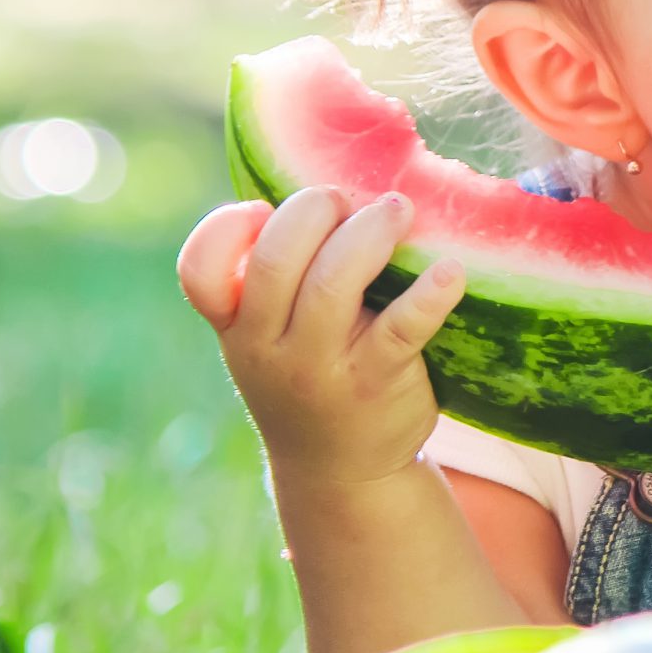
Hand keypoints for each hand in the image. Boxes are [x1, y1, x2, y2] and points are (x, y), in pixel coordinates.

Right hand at [175, 186, 466, 485]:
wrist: (343, 469)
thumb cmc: (308, 376)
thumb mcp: (269, 338)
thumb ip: (273, 278)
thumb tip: (322, 183)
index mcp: (237, 326)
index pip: (199, 274)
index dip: (224, 230)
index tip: (261, 209)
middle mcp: (268, 349)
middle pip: (275, 264)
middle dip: (313, 212)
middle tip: (346, 198)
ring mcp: (321, 370)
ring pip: (333, 287)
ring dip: (370, 235)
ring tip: (398, 209)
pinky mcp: (376, 384)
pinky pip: (401, 328)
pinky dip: (429, 293)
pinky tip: (451, 270)